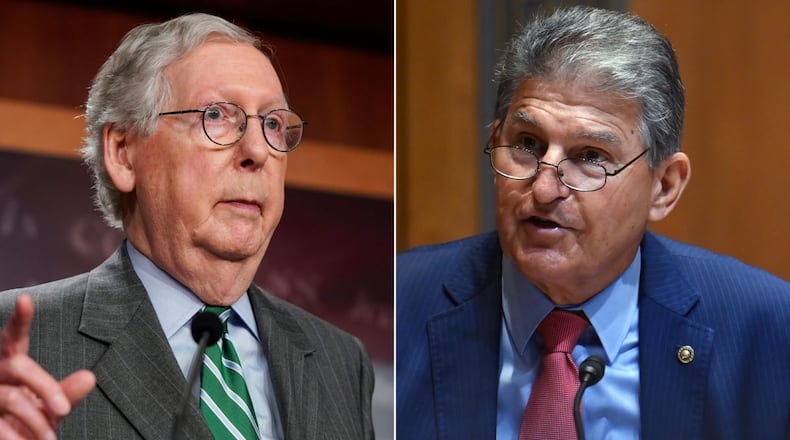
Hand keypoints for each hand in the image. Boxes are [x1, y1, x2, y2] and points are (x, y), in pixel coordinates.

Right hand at [0, 294, 95, 438]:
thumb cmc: (31, 420)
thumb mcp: (51, 407)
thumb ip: (67, 393)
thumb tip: (90, 377)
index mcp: (11, 364)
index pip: (14, 338)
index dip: (19, 320)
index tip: (25, 298)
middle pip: (19, 366)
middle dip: (45, 388)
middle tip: (64, 410)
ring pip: (11, 398)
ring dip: (36, 421)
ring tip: (51, 439)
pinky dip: (18, 438)